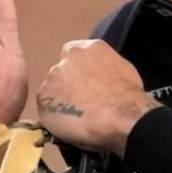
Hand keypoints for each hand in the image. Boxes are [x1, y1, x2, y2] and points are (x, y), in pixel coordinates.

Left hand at [35, 39, 158, 155]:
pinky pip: (46, 108)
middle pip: (62, 71)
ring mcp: (52, 78)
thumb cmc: (128, 95)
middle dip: (69, 84)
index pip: (74, 54)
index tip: (86, 83)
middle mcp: (66, 58)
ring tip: (77, 116)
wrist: (121, 117)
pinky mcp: (43, 99)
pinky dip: (54, 116)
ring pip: (53, 89)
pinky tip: (70, 124)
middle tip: (82, 101)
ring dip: (61, 100)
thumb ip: (104, 66)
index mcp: (86, 48)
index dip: (80, 70)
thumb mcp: (123, 70)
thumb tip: (100, 74)